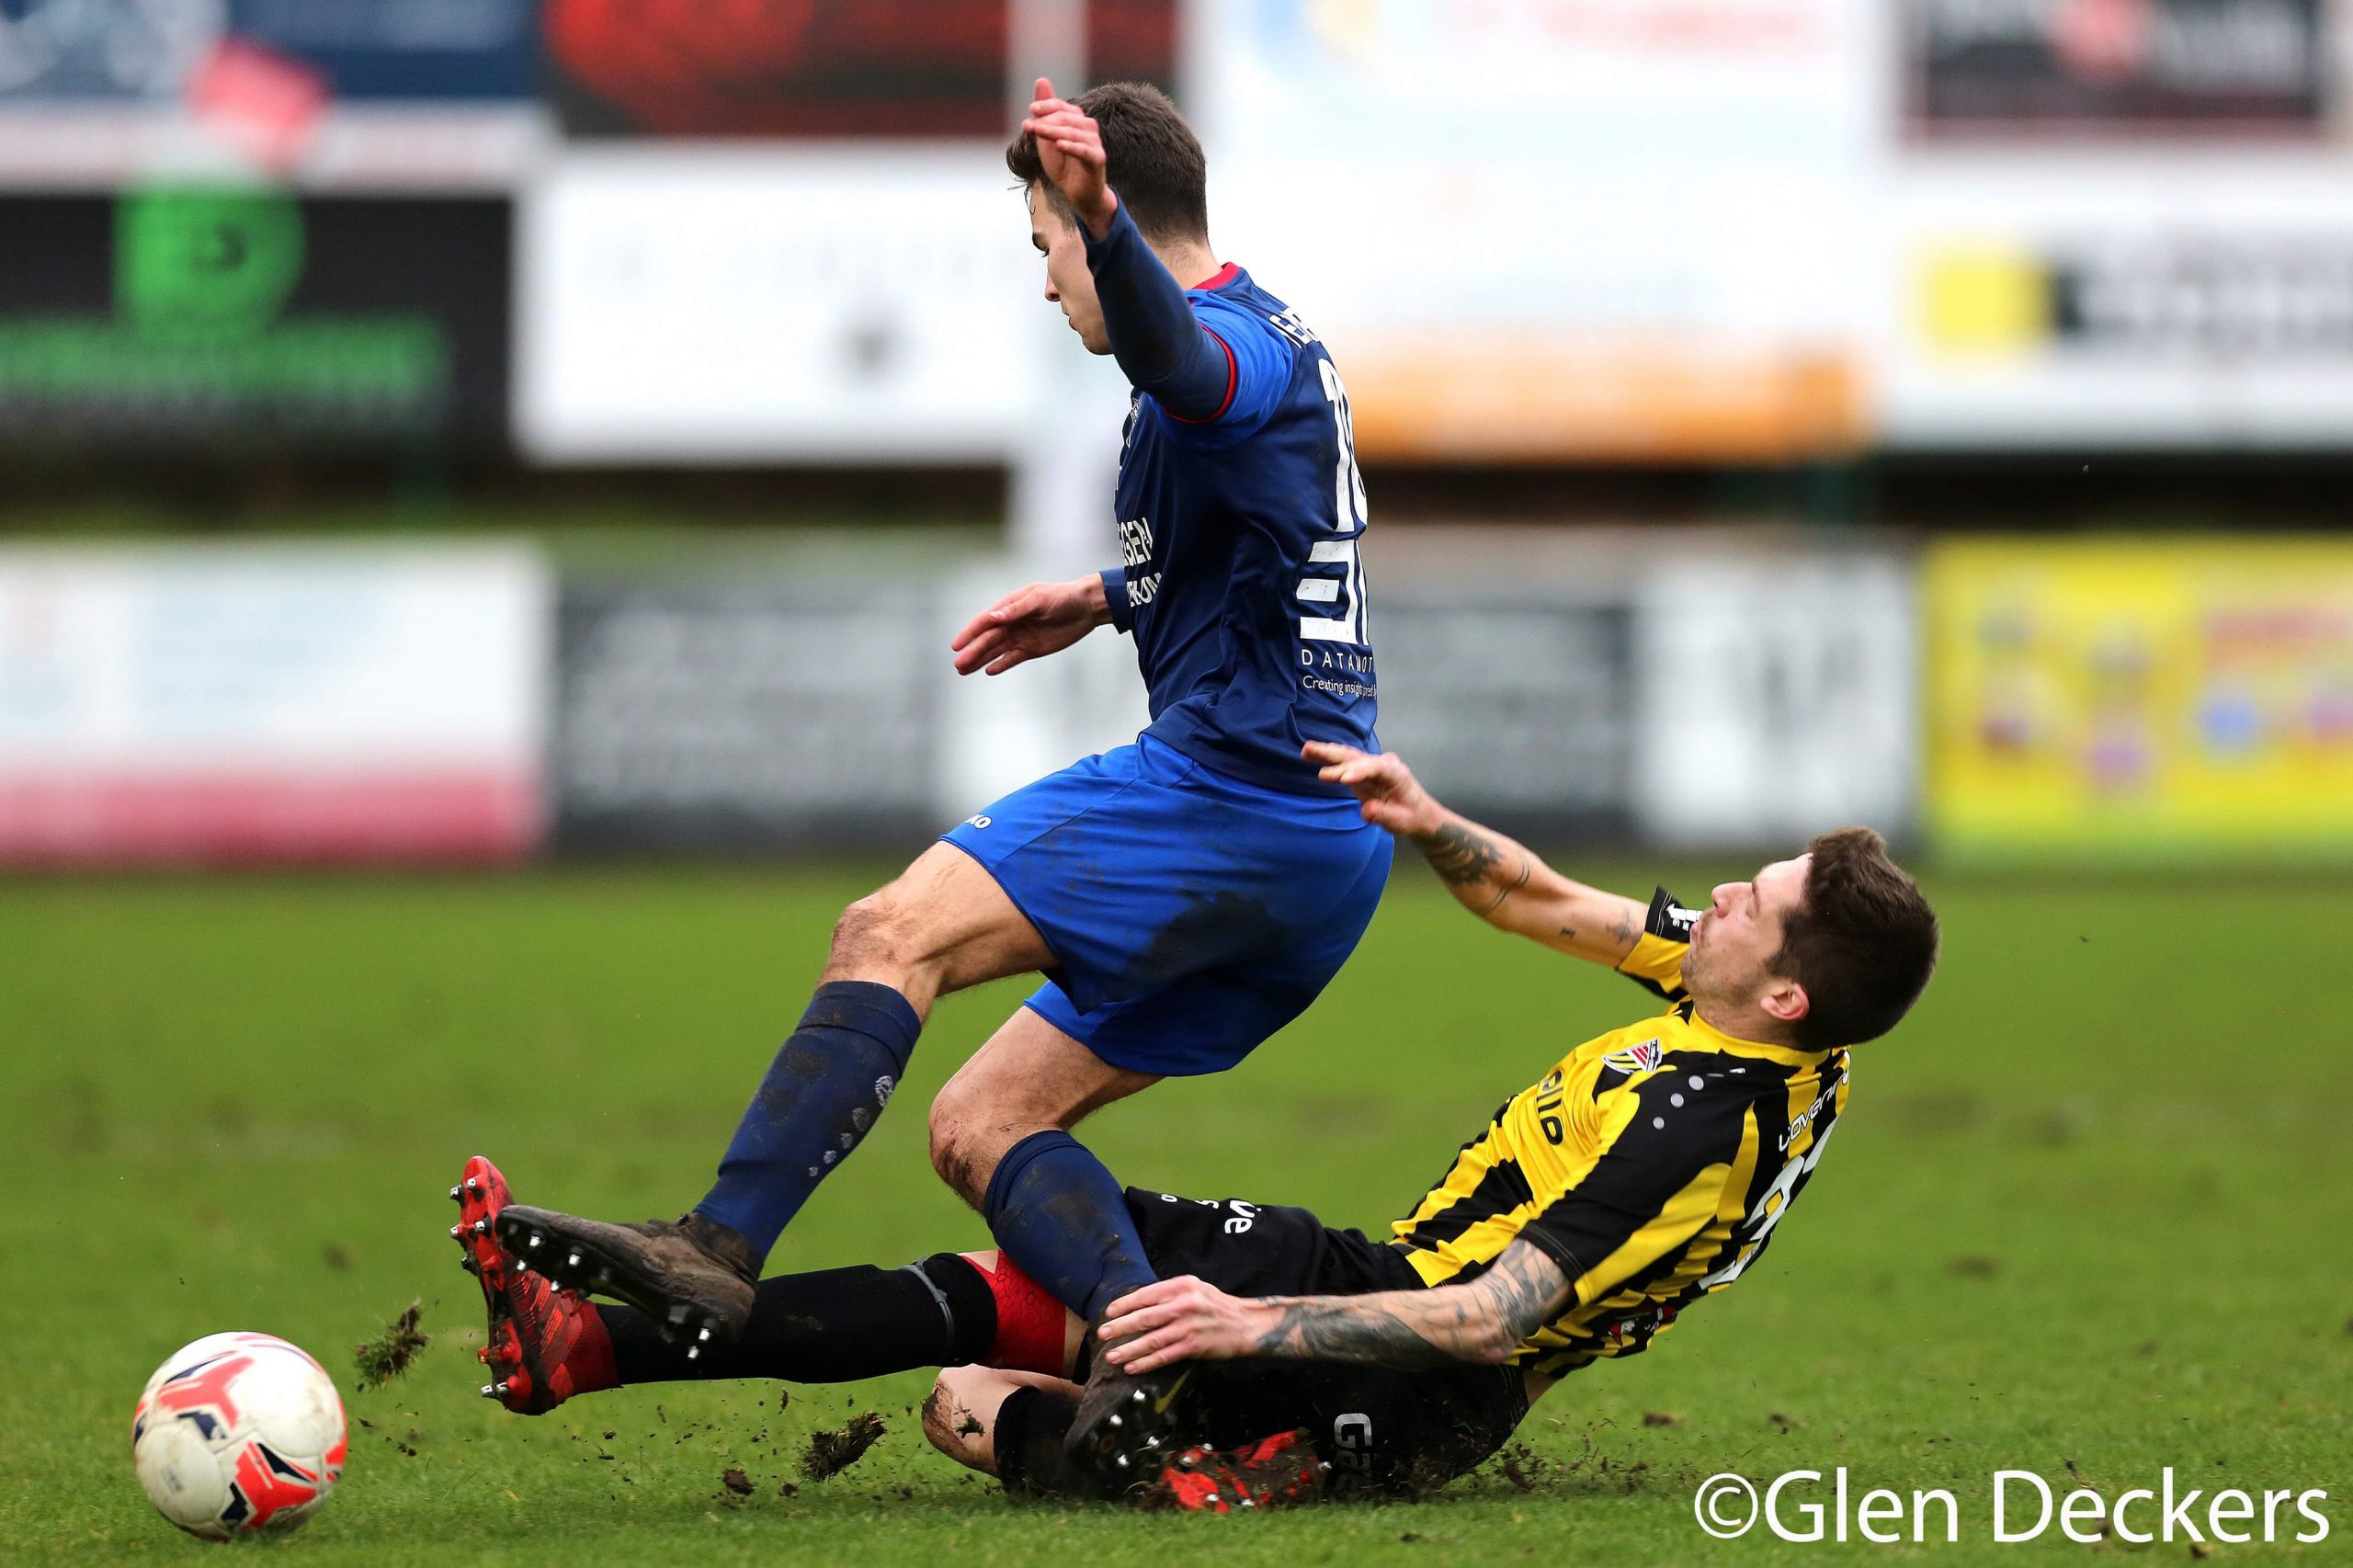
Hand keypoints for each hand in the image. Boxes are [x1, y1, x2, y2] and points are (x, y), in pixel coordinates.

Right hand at [950, 575, 1106, 675]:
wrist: (1086, 607)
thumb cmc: (1062, 597)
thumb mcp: (1040, 599)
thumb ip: (1017, 609)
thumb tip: (994, 618)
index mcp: (1010, 607)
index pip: (985, 622)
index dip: (969, 633)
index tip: (956, 645)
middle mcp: (1011, 623)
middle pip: (987, 640)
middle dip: (972, 652)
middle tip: (957, 665)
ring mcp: (1020, 637)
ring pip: (995, 651)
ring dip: (980, 660)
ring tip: (963, 671)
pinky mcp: (1031, 649)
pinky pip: (1012, 659)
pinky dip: (1001, 665)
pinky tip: (988, 671)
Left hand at [1021, 77, 1115, 237]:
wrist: (1077, 192)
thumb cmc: (1063, 164)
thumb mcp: (1047, 137)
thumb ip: (1044, 112)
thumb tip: (1041, 79)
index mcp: (1077, 119)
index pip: (1061, 106)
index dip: (1047, 106)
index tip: (1031, 110)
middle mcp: (1088, 127)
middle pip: (1066, 118)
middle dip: (1045, 121)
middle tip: (1027, 126)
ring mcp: (1094, 142)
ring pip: (1073, 132)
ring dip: (1053, 132)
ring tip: (1037, 132)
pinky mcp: (1098, 159)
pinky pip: (1085, 150)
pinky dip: (1072, 147)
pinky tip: (1059, 145)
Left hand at [1098, 1276, 1264, 1374]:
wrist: (1245, 1323)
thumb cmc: (1216, 1305)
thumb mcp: (1195, 1288)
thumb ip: (1169, 1293)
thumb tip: (1139, 1303)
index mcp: (1181, 1286)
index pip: (1146, 1295)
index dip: (1124, 1304)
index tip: (1108, 1312)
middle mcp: (1183, 1305)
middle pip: (1145, 1317)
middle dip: (1120, 1327)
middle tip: (1102, 1334)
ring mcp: (1188, 1327)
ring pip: (1151, 1340)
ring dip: (1129, 1349)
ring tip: (1112, 1356)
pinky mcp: (1193, 1347)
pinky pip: (1164, 1356)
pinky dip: (1146, 1363)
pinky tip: (1132, 1367)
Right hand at [1303, 742, 1444, 835]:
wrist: (1418, 813)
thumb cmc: (1410, 817)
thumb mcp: (1400, 822)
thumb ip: (1382, 815)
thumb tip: (1366, 810)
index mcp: (1395, 773)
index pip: (1375, 768)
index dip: (1358, 772)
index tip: (1342, 779)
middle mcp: (1383, 764)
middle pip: (1357, 757)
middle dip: (1334, 756)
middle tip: (1312, 753)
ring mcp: (1372, 766)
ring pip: (1348, 756)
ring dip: (1326, 752)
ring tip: (1306, 749)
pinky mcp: (1362, 772)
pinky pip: (1344, 763)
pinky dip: (1328, 758)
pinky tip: (1310, 754)